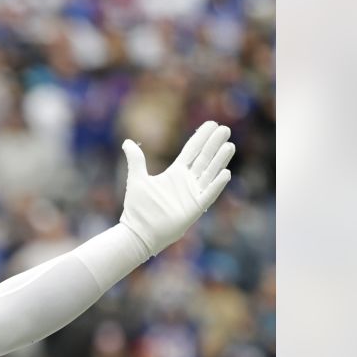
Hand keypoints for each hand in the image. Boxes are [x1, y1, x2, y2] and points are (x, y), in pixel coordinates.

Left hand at [120, 121, 234, 253]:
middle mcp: (186, 182)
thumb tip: (127, 142)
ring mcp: (192, 194)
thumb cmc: (137, 209)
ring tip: (229, 145)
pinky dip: (217, 185)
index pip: (192, 151)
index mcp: (175, 174)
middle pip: (204, 158)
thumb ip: (136, 160)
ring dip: (219, 160)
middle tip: (225, 128)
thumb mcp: (137, 179)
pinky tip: (226, 173)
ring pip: (210, 173)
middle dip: (214, 144)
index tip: (212, 123)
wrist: (138, 232)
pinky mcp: (195, 208)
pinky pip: (209, 195)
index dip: (201, 137)